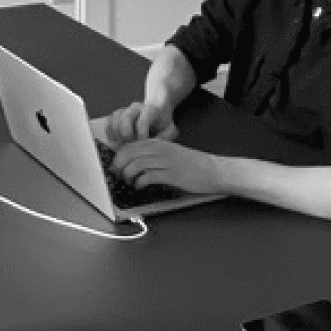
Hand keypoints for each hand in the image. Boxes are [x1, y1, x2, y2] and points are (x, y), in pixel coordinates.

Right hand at [93, 98, 176, 146]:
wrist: (157, 109)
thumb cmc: (163, 122)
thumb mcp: (170, 129)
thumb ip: (166, 137)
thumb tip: (155, 144)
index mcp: (150, 109)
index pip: (141, 122)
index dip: (141, 136)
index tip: (143, 145)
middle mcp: (136, 107)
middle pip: (124, 118)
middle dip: (127, 136)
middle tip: (131, 146)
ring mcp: (125, 109)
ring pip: (115, 119)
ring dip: (118, 135)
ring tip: (124, 145)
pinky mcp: (116, 114)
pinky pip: (108, 121)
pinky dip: (110, 133)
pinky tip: (116, 141)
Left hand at [111, 139, 234, 196]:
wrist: (213, 170)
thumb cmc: (192, 164)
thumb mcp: (171, 153)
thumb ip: (154, 155)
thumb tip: (133, 163)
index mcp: (159, 143)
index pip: (130, 146)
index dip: (119, 157)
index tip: (116, 167)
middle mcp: (160, 150)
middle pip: (130, 154)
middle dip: (119, 166)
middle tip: (119, 177)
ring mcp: (166, 162)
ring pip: (136, 165)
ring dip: (128, 176)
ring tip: (131, 183)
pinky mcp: (171, 175)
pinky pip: (147, 177)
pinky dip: (139, 183)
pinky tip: (141, 187)